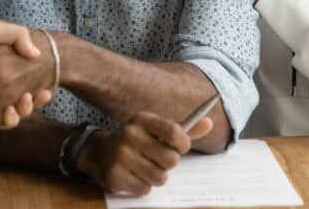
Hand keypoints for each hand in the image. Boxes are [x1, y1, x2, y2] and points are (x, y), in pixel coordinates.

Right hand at [77, 112, 213, 195]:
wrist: (98, 151)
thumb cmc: (136, 141)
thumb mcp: (156, 130)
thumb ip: (184, 129)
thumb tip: (210, 123)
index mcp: (142, 119)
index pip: (175, 132)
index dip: (183, 144)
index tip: (180, 147)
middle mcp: (129, 134)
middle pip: (171, 159)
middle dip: (168, 163)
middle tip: (157, 158)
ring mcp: (120, 156)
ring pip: (159, 177)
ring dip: (156, 176)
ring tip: (144, 167)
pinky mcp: (114, 176)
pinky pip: (145, 189)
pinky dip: (143, 186)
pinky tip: (133, 175)